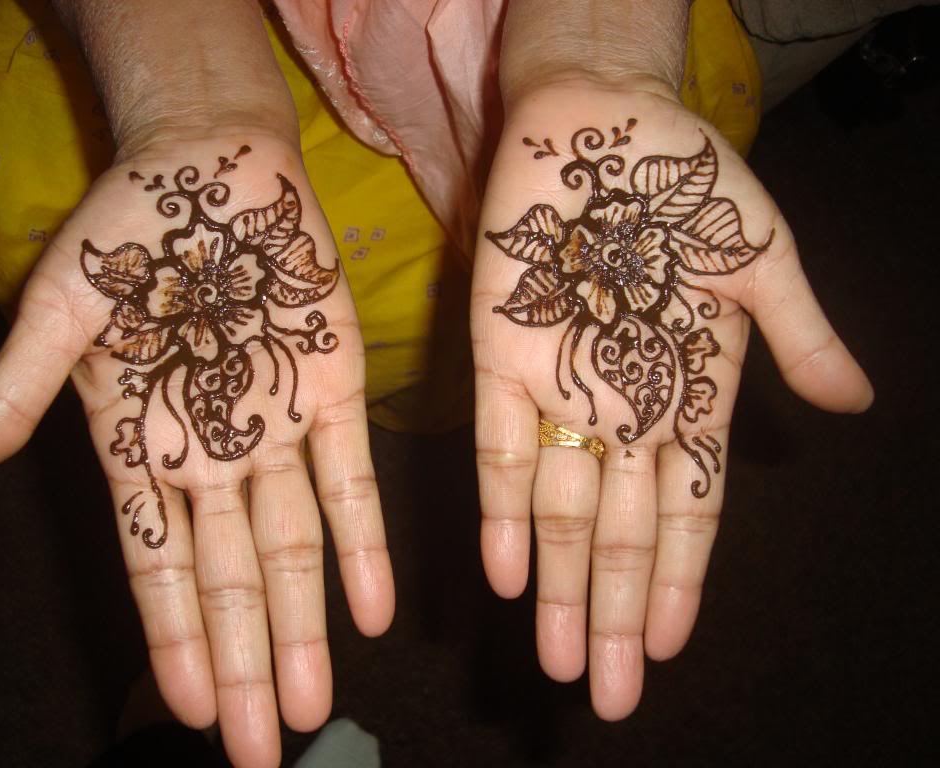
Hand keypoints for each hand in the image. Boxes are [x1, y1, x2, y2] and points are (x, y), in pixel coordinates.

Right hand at [0, 135, 393, 766]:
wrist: (210, 165)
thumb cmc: (128, 231)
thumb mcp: (59, 309)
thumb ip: (14, 389)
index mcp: (142, 444)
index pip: (158, 565)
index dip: (174, 638)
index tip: (189, 713)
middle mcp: (214, 453)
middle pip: (230, 578)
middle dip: (244, 664)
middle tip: (259, 750)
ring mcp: (277, 426)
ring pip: (292, 546)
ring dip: (304, 626)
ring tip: (312, 706)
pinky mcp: (334, 389)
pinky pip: (350, 478)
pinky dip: (362, 542)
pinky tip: (371, 609)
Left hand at [472, 83, 871, 718]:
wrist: (602, 119)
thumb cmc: (688, 185)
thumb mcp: (763, 260)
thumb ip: (802, 337)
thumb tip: (857, 402)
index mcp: (689, 395)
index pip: (690, 512)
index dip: (682, 582)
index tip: (672, 649)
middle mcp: (622, 409)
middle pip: (624, 534)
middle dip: (618, 614)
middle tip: (609, 695)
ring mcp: (559, 389)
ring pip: (561, 511)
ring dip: (562, 587)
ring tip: (559, 659)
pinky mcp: (499, 359)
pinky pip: (498, 449)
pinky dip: (502, 510)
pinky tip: (507, 573)